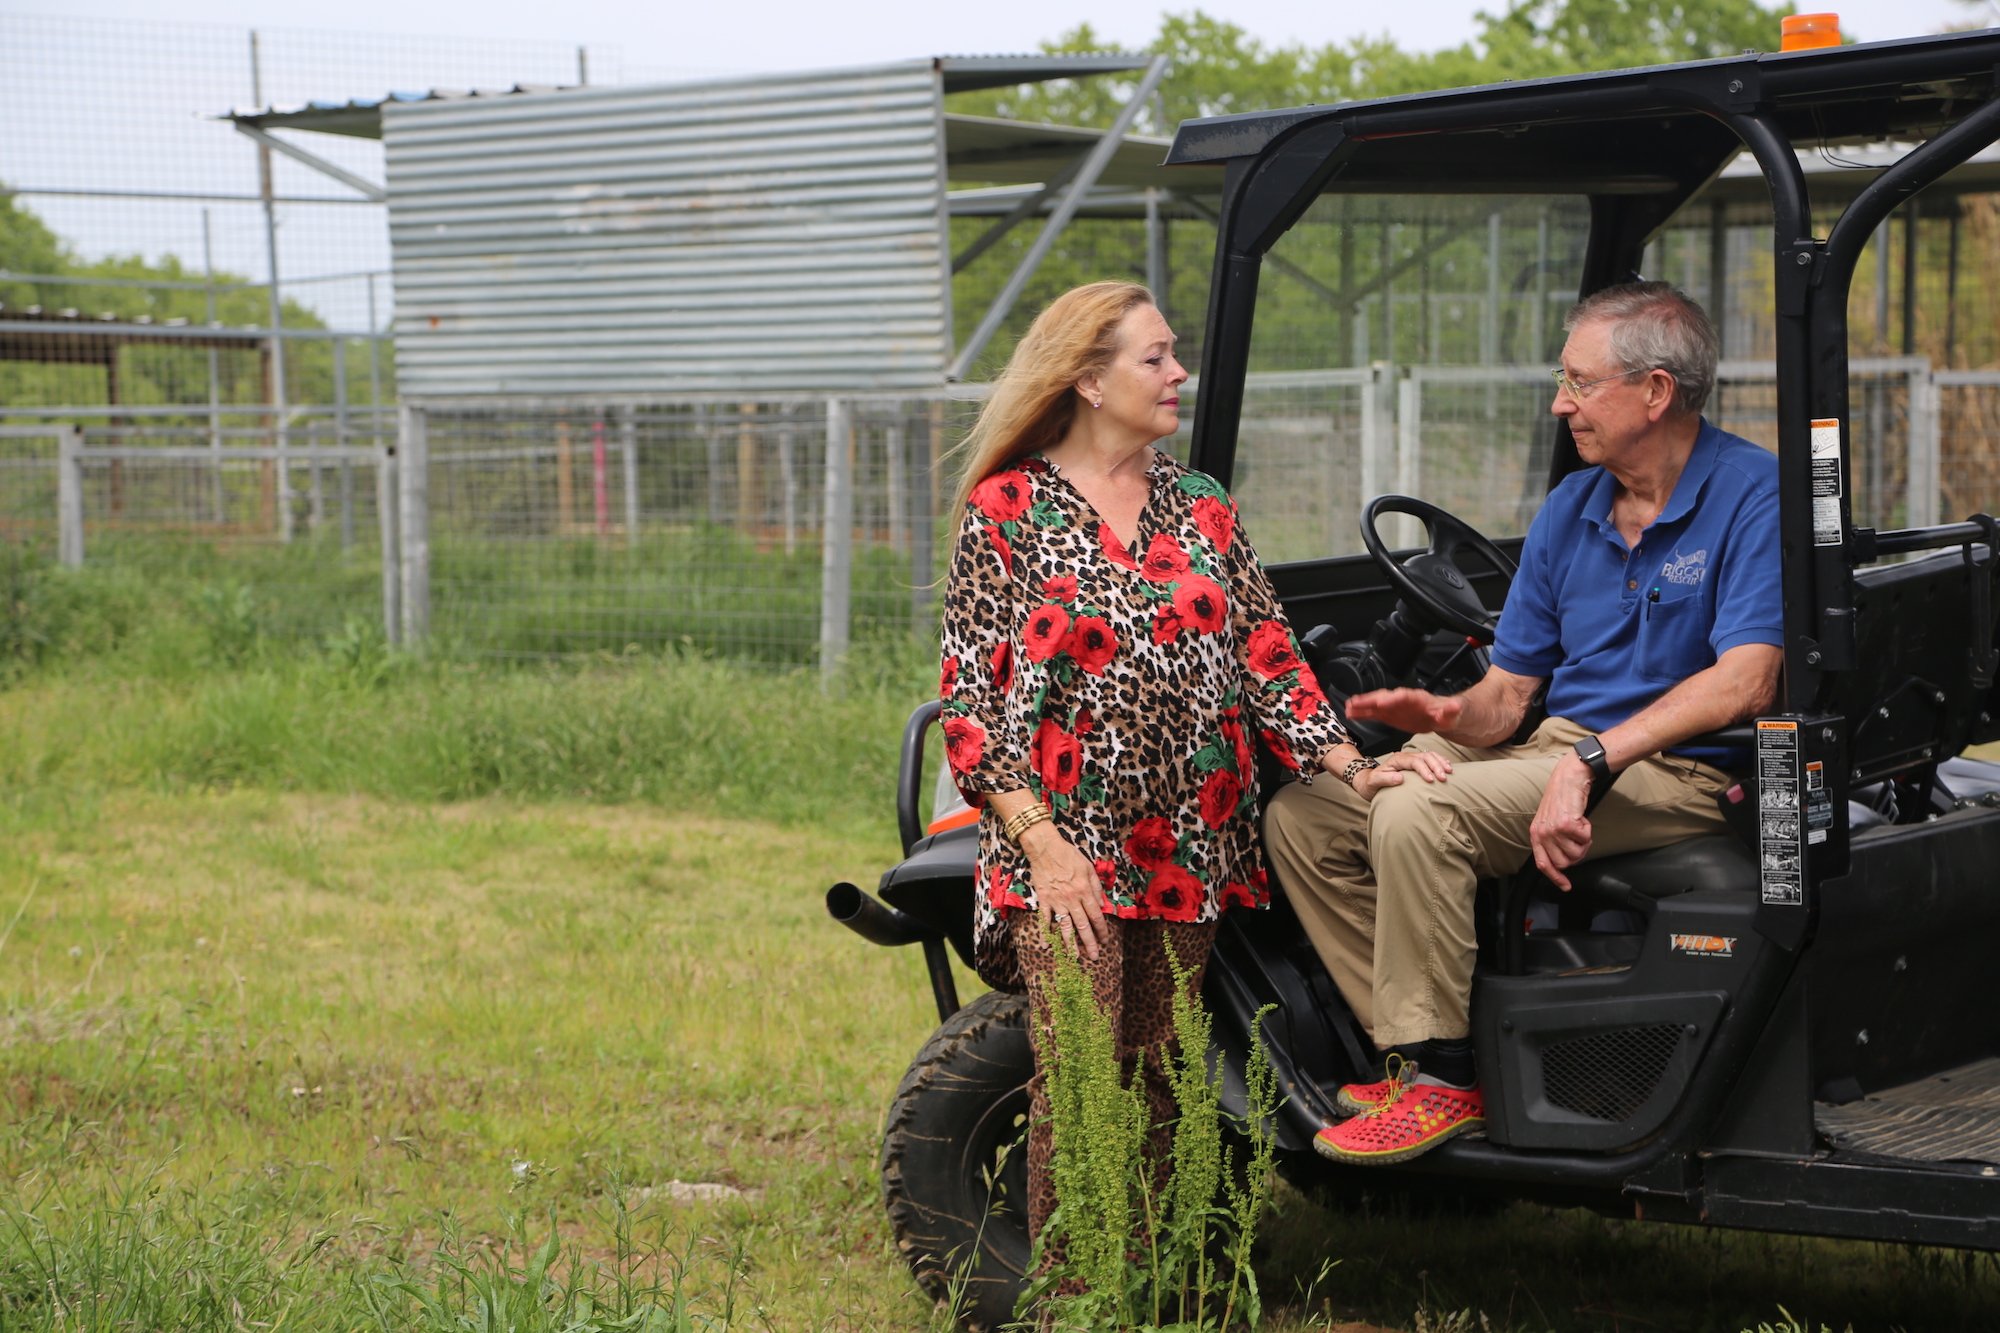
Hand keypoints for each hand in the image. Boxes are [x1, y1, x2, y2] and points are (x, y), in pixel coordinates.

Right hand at [1018, 824, 1106, 959]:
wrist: (1046, 849)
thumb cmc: (1069, 856)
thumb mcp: (1089, 868)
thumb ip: (1096, 886)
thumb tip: (1102, 903)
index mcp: (1085, 891)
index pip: (1096, 916)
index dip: (1101, 930)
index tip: (1105, 940)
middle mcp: (1072, 900)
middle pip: (1083, 926)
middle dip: (1090, 943)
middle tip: (1094, 957)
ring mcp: (1057, 902)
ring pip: (1065, 927)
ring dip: (1071, 944)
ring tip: (1075, 957)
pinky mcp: (1044, 900)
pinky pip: (1045, 920)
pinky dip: (1045, 933)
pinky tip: (1046, 946)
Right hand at [1345, 687, 1463, 735]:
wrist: (1441, 717)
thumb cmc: (1447, 715)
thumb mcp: (1452, 714)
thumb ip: (1450, 710)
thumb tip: (1454, 705)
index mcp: (1418, 699)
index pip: (1404, 696)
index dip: (1393, 699)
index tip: (1383, 702)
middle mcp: (1402, 700)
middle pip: (1385, 697)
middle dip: (1370, 699)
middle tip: (1357, 702)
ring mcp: (1394, 707)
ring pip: (1375, 704)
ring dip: (1362, 705)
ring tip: (1348, 707)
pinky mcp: (1389, 714)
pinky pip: (1373, 713)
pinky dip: (1362, 713)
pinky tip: (1351, 714)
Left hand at [1350, 749, 1453, 800]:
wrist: (1368, 782)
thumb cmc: (1371, 784)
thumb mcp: (1374, 783)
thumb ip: (1385, 779)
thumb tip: (1400, 778)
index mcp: (1397, 760)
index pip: (1414, 761)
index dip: (1424, 769)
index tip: (1431, 780)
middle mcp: (1405, 757)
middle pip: (1424, 756)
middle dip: (1436, 766)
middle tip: (1444, 778)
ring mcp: (1411, 759)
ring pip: (1429, 755)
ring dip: (1440, 762)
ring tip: (1449, 772)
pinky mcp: (1416, 763)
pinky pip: (1430, 758)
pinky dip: (1440, 761)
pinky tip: (1447, 767)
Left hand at [1530, 754, 1596, 889]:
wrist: (1568, 779)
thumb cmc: (1561, 799)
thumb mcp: (1548, 821)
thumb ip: (1551, 841)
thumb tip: (1562, 862)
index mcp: (1536, 834)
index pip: (1544, 863)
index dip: (1556, 878)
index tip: (1566, 886)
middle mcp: (1542, 833)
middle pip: (1565, 862)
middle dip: (1577, 854)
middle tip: (1579, 840)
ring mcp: (1554, 830)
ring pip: (1577, 853)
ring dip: (1583, 842)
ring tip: (1579, 827)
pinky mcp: (1567, 824)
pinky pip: (1585, 839)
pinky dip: (1588, 830)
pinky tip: (1582, 819)